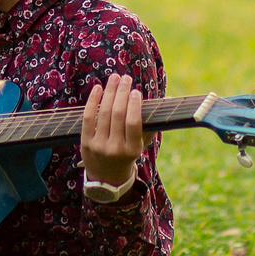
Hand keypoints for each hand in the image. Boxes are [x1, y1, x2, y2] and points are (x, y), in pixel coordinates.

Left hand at [80, 72, 144, 191]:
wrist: (106, 177)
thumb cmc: (128, 154)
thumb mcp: (142, 144)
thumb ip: (152, 123)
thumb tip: (169, 98)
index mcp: (133, 149)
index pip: (133, 123)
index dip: (134, 105)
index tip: (136, 91)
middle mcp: (115, 148)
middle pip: (118, 114)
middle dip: (122, 93)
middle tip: (126, 78)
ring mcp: (99, 146)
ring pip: (103, 113)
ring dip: (109, 92)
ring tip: (114, 78)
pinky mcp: (85, 142)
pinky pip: (88, 118)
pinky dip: (93, 101)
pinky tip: (98, 88)